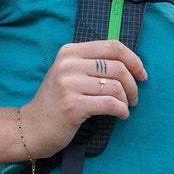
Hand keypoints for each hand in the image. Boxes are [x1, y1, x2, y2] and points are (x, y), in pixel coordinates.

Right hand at [20, 41, 146, 156]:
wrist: (31, 127)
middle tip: (133, 98)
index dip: (134, 60)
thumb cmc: (57, 101)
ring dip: (127, 100)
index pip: (112, 46)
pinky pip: (110, 104)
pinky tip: (120, 115)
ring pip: (115, 87)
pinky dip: (121, 111)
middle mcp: (68, 65)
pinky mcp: (73, 105)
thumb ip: (94, 64)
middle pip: (118, 67)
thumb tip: (132, 64)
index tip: (142, 74)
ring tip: (124, 107)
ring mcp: (68, 85)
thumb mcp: (70, 74)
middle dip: (133, 85)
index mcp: (70, 52)